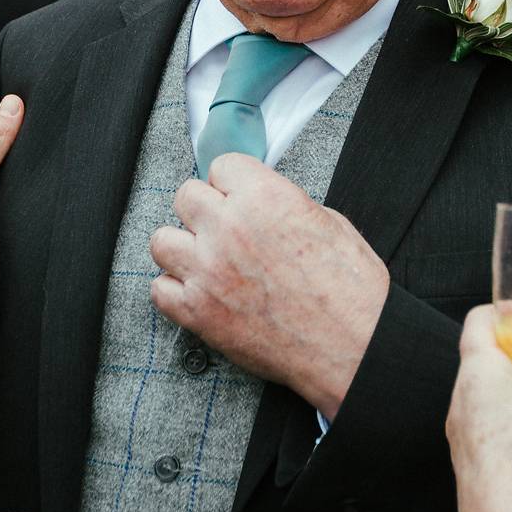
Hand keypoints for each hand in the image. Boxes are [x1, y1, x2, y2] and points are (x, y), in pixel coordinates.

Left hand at [151, 153, 389, 417]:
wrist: (352, 347)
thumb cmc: (350, 290)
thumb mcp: (329, 223)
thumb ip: (284, 205)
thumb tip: (263, 204)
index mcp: (264, 198)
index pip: (221, 165)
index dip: (232, 183)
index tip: (238, 197)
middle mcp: (228, 228)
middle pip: (185, 196)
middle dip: (204, 209)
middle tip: (223, 227)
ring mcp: (207, 271)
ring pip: (162, 241)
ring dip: (182, 247)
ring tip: (205, 259)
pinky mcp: (197, 312)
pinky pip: (159, 289)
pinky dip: (176, 290)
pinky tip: (200, 292)